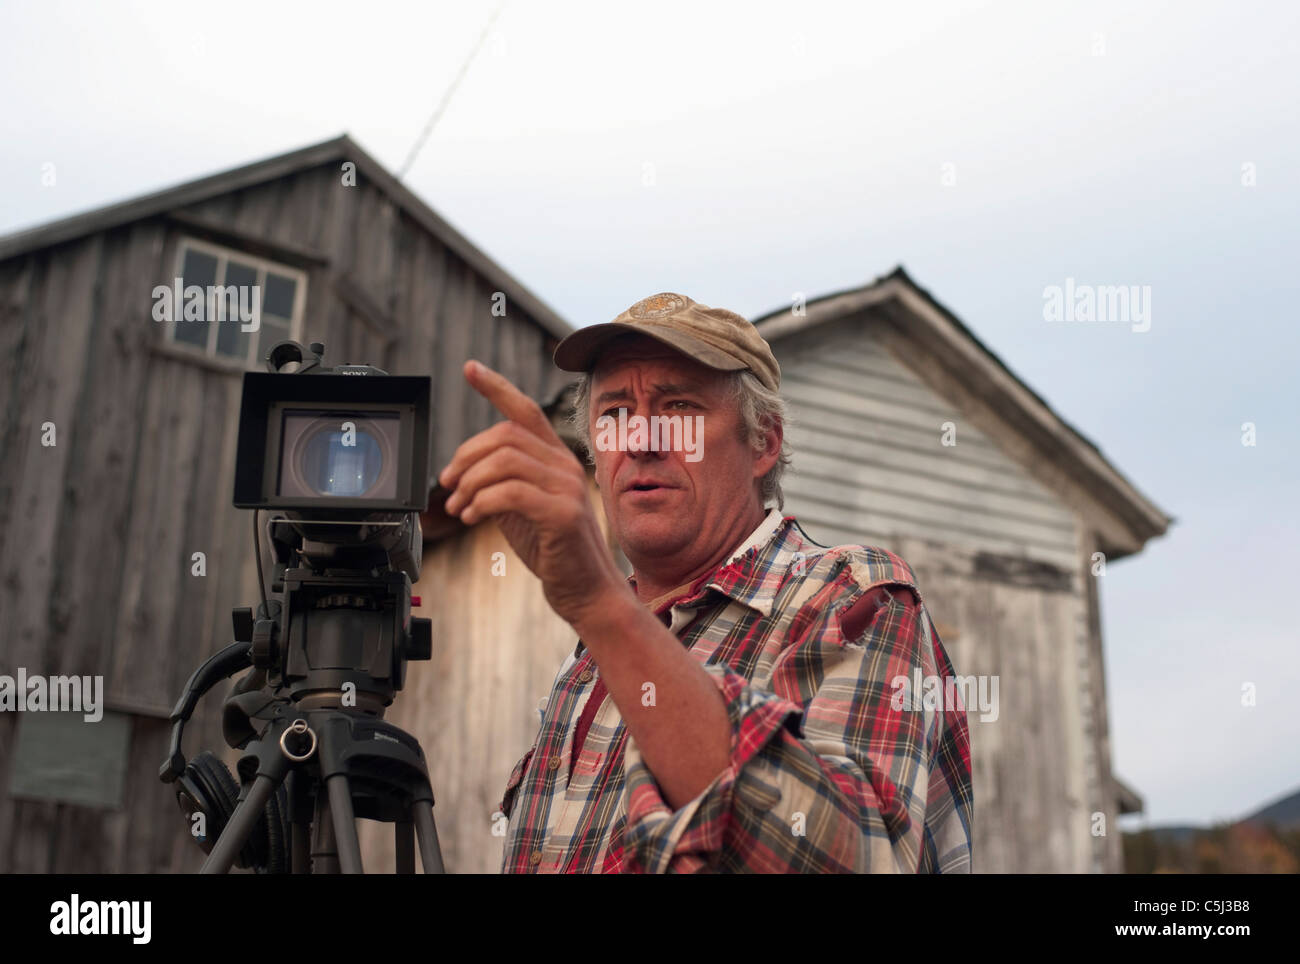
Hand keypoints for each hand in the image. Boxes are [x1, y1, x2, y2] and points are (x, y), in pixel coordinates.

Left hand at [438, 360, 629, 627]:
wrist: (587, 591)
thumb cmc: (556, 551)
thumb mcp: (524, 509)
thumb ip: (504, 483)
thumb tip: (466, 472)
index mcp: (556, 459)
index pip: (526, 410)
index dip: (496, 387)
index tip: (469, 368)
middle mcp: (565, 465)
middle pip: (505, 434)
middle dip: (466, 456)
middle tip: (448, 484)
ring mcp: (567, 488)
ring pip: (505, 460)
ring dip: (470, 482)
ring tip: (459, 506)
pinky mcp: (563, 514)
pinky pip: (511, 492)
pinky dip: (482, 502)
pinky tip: (471, 518)